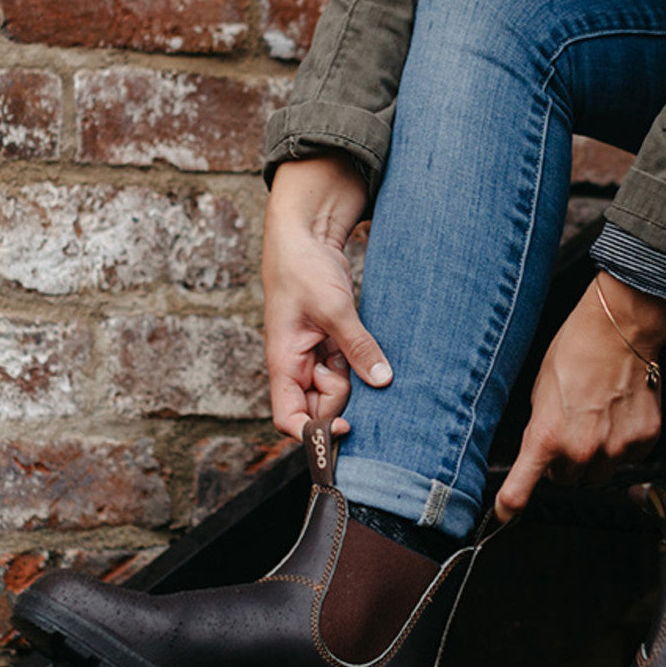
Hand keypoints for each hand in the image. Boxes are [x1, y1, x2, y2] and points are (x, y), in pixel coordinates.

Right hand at [262, 153, 391, 441]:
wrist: (305, 235)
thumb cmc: (303, 268)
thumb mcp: (334, 308)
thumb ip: (357, 346)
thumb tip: (382, 380)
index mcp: (283, 363)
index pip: (289, 418)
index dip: (314, 431)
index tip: (345, 425)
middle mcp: (297, 366)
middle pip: (321, 407)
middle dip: (344, 399)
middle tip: (362, 367)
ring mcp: (314, 356)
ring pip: (339, 389)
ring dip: (356, 379)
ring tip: (363, 348)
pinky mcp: (331, 344)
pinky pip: (348, 369)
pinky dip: (362, 364)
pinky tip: (372, 353)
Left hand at [495, 273, 665, 522]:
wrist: (620, 331)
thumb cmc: (576, 351)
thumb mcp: (541, 391)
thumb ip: (541, 429)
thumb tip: (541, 451)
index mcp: (547, 436)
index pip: (523, 485)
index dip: (511, 504)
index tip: (505, 514)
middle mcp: (581, 450)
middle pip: (568, 479)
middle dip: (566, 461)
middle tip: (572, 427)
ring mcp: (616, 449)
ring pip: (599, 473)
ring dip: (595, 455)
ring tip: (598, 417)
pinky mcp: (643, 442)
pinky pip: (628, 458)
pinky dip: (623, 442)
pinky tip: (620, 413)